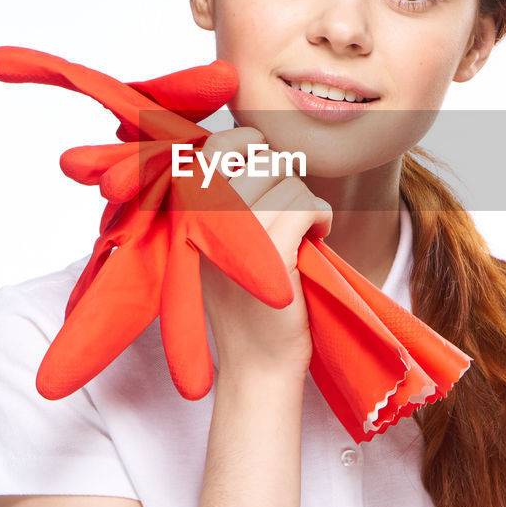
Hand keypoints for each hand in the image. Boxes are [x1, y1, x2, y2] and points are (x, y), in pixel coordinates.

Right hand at [197, 126, 331, 381]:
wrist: (257, 365)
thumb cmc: (243, 300)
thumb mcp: (218, 244)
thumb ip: (222, 199)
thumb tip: (255, 147)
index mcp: (185, 213)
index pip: (214, 147)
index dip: (245, 141)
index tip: (264, 157)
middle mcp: (202, 219)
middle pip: (259, 160)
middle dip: (284, 178)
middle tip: (289, 210)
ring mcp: (235, 236)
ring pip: (288, 182)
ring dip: (306, 201)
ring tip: (303, 229)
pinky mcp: (269, 255)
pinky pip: (305, 206)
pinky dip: (320, 216)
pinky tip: (318, 236)